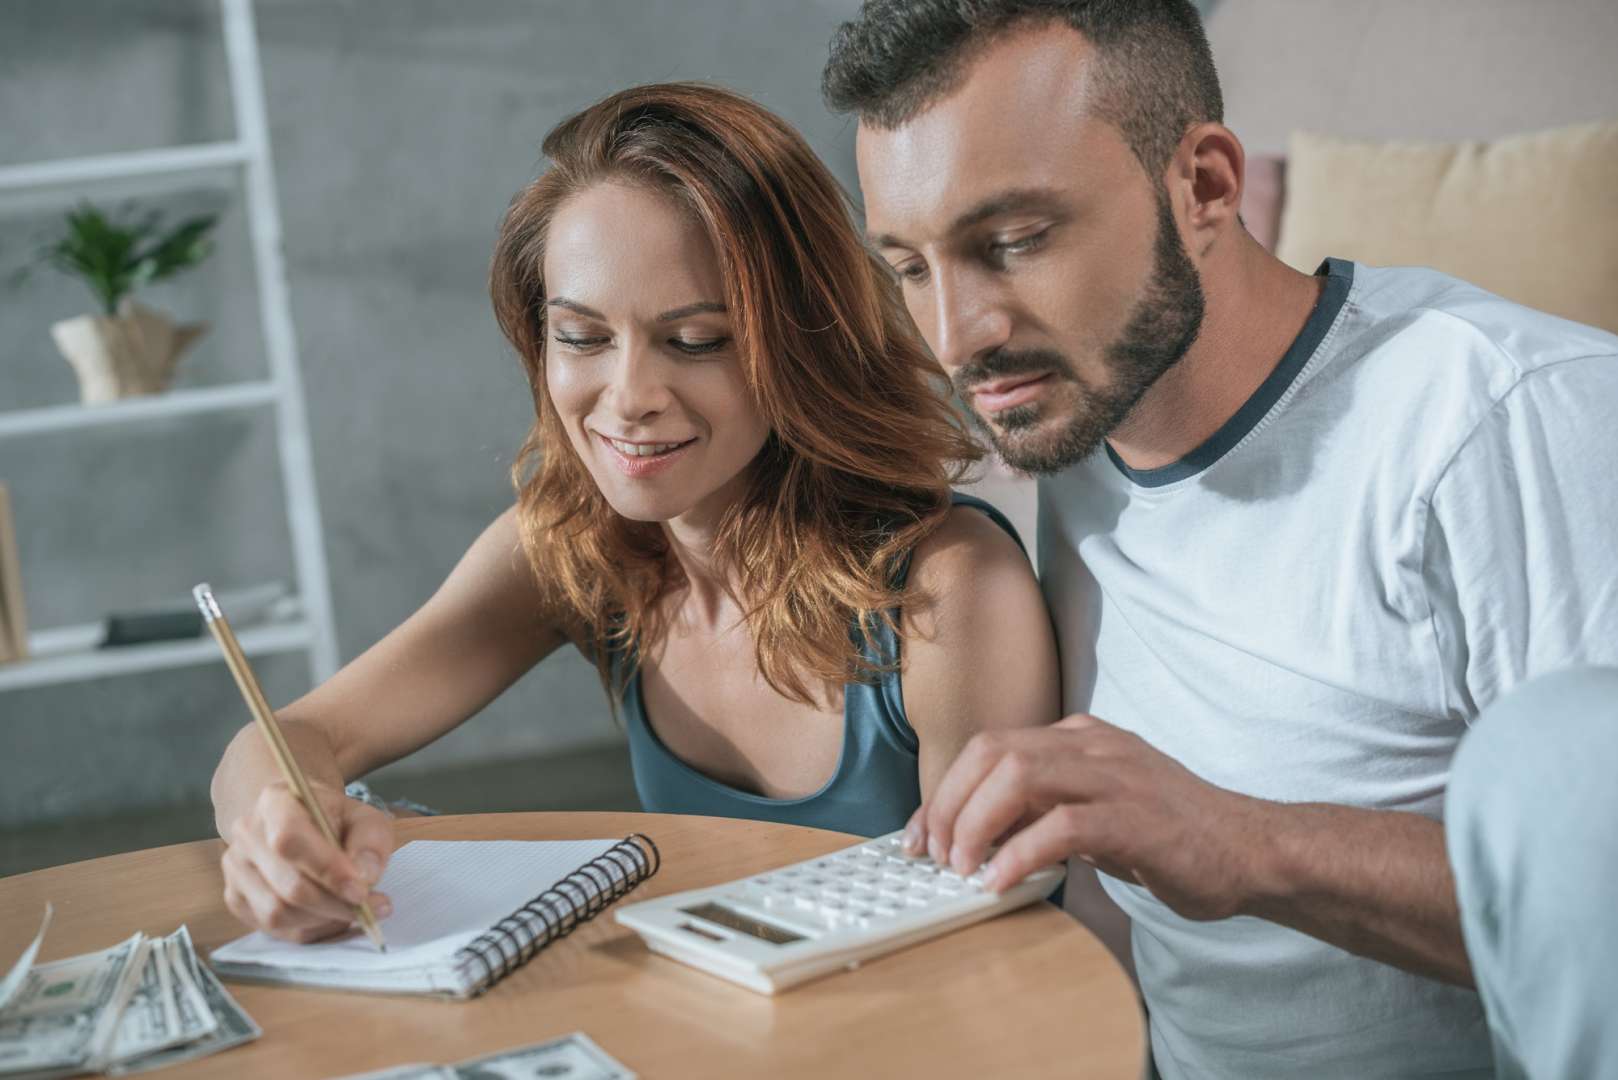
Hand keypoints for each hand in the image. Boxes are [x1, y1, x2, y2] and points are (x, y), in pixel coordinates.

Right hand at [221, 780, 395, 941]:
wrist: (301, 822)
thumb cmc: (334, 819)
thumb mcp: (363, 817)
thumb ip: (370, 841)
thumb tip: (365, 877)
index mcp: (275, 802)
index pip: (290, 839)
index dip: (327, 870)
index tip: (361, 890)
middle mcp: (246, 834)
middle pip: (286, 885)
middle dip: (334, 904)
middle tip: (371, 909)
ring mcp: (236, 869)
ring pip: (277, 913)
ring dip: (323, 920)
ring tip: (354, 912)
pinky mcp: (236, 899)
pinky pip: (273, 929)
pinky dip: (309, 930)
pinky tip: (331, 917)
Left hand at [908, 714, 1274, 920]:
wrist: (1250, 850)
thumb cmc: (1171, 836)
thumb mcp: (1095, 810)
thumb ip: (1042, 811)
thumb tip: (978, 836)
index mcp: (1080, 738)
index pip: (990, 747)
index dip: (944, 790)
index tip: (920, 835)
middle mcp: (1093, 745)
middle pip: (993, 752)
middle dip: (949, 804)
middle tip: (935, 855)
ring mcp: (1116, 775)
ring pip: (1018, 775)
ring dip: (976, 823)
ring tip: (962, 868)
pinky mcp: (1135, 816)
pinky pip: (1061, 825)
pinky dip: (1019, 853)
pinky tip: (1001, 882)